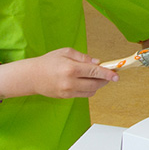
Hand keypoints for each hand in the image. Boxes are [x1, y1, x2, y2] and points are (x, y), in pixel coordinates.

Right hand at [0, 48, 118, 100]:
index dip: (107, 74)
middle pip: (95, 84)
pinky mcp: (66, 97)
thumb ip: (83, 57)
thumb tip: (97, 63)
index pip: (94, 72)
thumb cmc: (48, 61)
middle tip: (109, 75)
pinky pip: (84, 95)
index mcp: (71, 68)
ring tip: (97, 77)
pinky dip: (89, 89)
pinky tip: (87, 82)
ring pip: (91, 91)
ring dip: (98, 85)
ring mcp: (68, 91)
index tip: (116, 75)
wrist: (32, 76)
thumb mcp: (66, 52)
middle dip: (105, 80)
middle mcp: (70, 82)